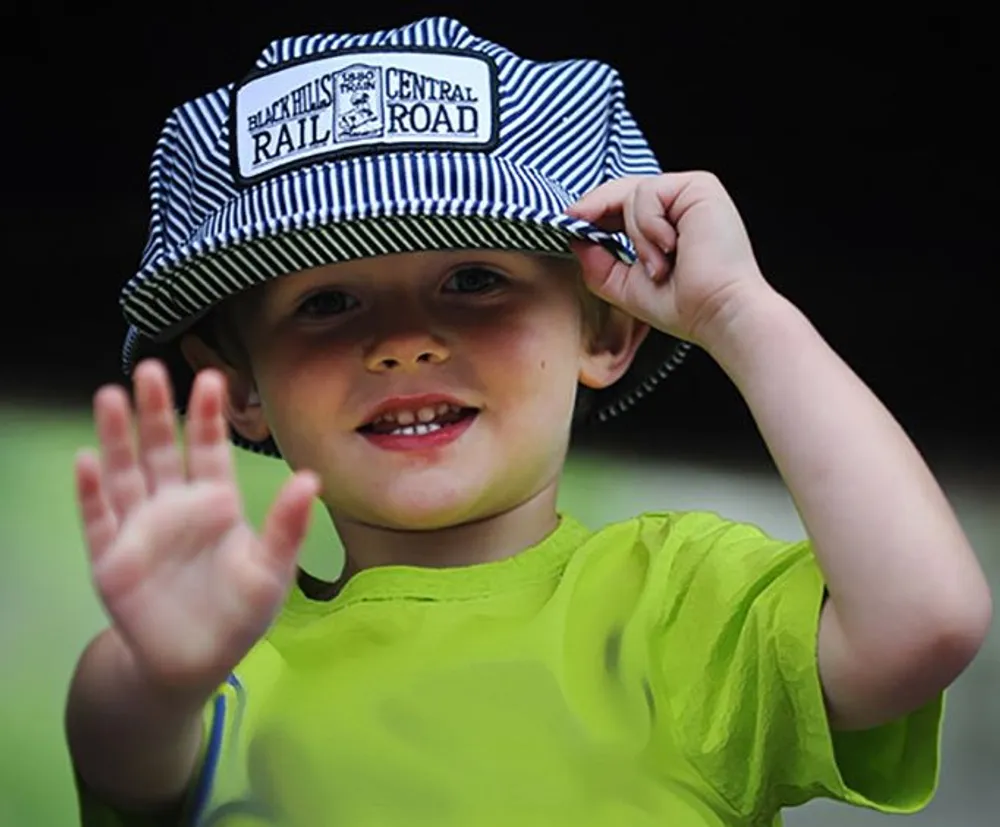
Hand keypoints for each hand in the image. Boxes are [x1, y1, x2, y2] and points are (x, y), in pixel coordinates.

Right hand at [75, 360, 318, 706]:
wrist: (193, 663)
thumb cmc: (238, 614)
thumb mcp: (272, 570)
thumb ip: (287, 525)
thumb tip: (312, 477)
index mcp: (216, 503)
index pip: (211, 449)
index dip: (209, 415)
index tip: (211, 377)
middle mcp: (175, 506)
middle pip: (163, 449)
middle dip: (157, 410)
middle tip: (149, 368)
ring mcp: (140, 528)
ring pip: (126, 473)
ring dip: (117, 437)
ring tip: (110, 396)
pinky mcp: (111, 558)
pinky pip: (99, 519)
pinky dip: (91, 492)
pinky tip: (86, 460)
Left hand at [568, 172, 773, 346]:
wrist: (717, 313)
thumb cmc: (684, 306)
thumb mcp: (625, 286)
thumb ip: (598, 263)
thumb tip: (576, 237)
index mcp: (667, 224)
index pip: (622, 205)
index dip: (593, 211)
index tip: (570, 222)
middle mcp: (679, 205)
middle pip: (622, 190)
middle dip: (595, 209)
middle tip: (575, 221)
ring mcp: (690, 193)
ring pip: (631, 195)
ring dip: (636, 237)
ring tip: (659, 266)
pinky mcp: (699, 186)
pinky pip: (647, 194)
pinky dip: (648, 226)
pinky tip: (670, 249)